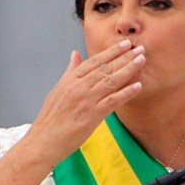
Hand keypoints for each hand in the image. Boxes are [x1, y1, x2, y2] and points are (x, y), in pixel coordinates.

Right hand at [24, 39, 144, 163]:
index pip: (94, 61)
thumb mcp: (58, 90)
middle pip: (105, 68)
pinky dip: (126, 92)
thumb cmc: (50, 119)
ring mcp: (85, 101)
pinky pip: (112, 101)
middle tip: (140, 48)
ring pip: (111, 80)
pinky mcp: (91, 116)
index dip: (111, 51)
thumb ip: (70, 72)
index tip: (125, 44)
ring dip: (128, 69)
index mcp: (70, 80)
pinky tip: (138, 86)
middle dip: (124, 57)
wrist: (43, 140)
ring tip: (142, 61)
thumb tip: (75, 54)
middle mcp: (78, 87)